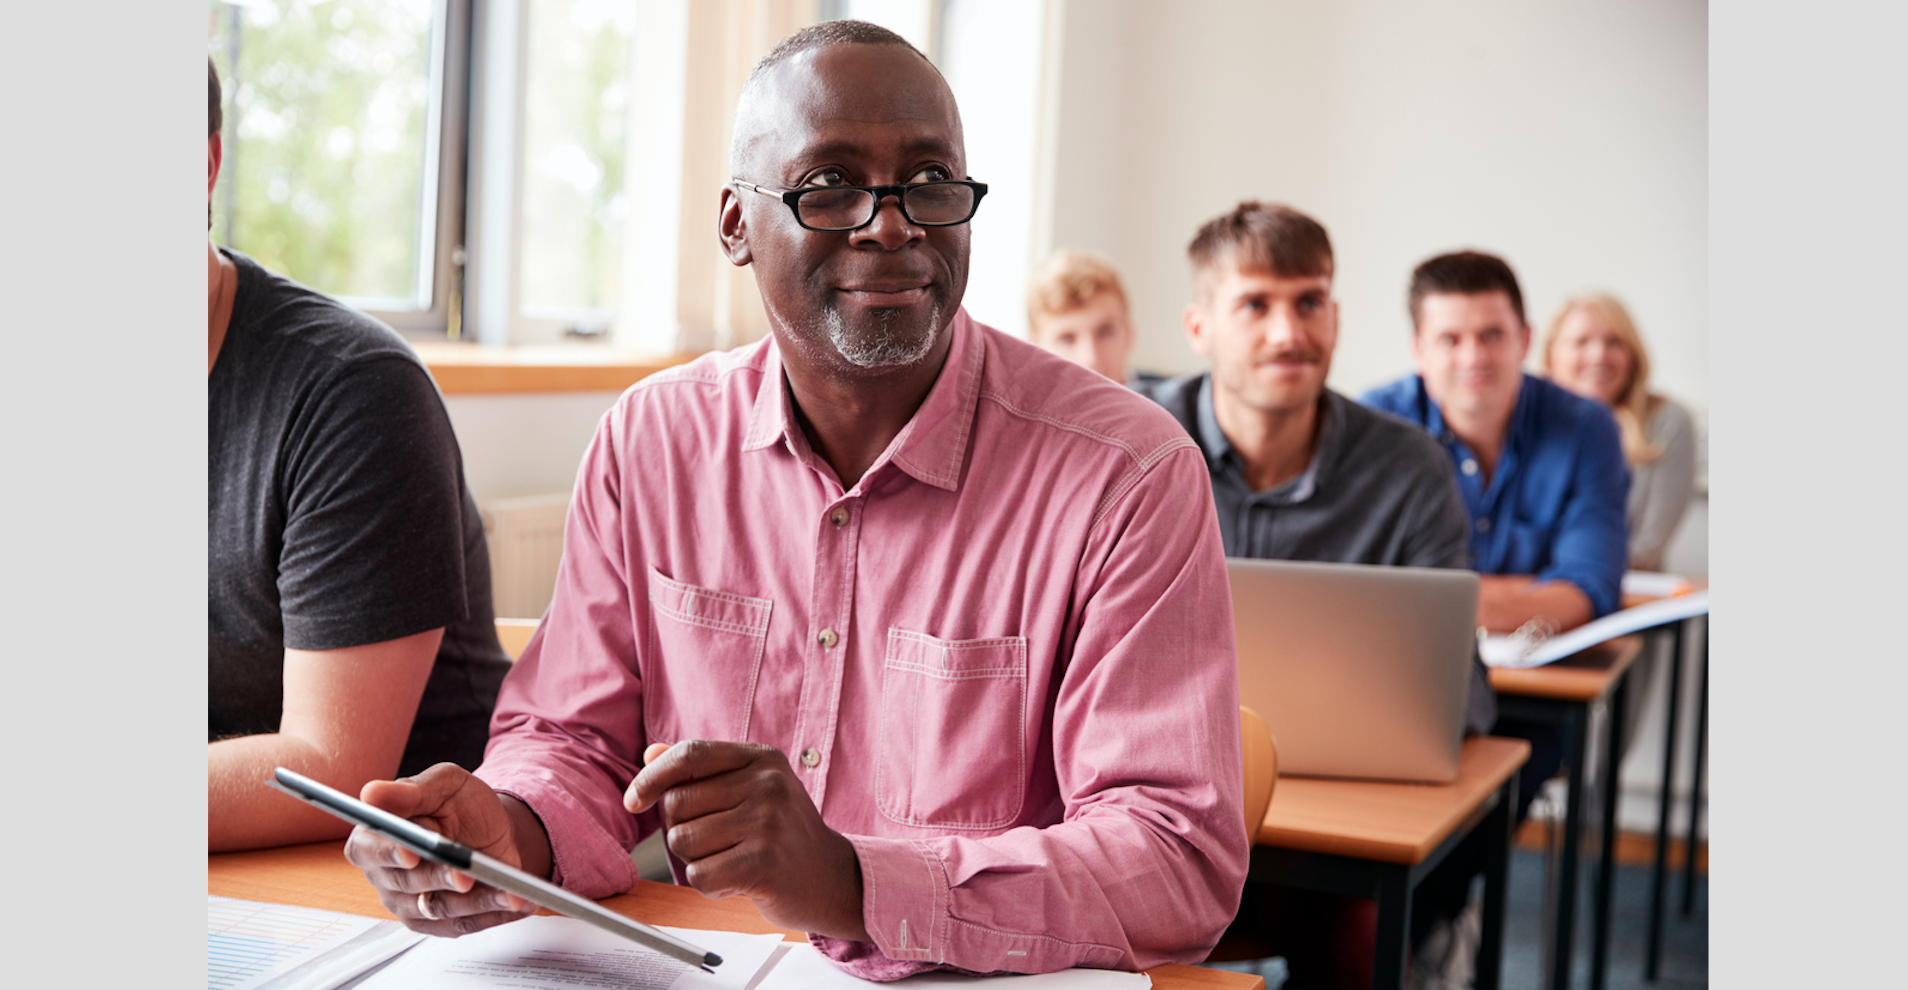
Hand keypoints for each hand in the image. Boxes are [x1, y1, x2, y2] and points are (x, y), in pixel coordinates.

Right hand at [343, 763, 540, 935]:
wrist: (488, 827)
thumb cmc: (458, 802)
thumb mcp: (442, 784)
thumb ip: (410, 792)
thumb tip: (372, 793)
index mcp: (374, 837)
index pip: (370, 849)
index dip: (389, 852)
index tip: (411, 853)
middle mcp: (385, 875)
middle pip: (407, 883)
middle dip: (439, 878)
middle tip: (465, 875)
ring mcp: (409, 903)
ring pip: (439, 908)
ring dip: (476, 901)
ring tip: (507, 892)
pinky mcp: (436, 923)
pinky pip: (464, 924)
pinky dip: (492, 914)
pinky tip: (516, 902)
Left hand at [625, 741, 867, 940]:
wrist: (833, 879)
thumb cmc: (784, 835)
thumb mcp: (750, 789)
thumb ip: (701, 772)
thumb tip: (650, 754)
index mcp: (762, 759)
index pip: (689, 754)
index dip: (651, 777)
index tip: (635, 800)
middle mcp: (767, 784)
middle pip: (677, 803)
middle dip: (683, 829)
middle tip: (718, 841)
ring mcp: (768, 823)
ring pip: (682, 842)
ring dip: (697, 860)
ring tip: (732, 859)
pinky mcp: (763, 864)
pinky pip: (698, 876)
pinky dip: (709, 885)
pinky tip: (737, 880)